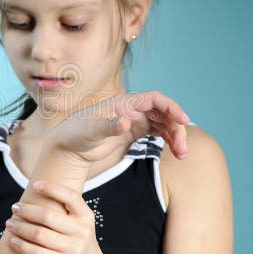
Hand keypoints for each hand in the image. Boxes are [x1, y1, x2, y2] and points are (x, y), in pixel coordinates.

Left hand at [6, 182, 104, 253]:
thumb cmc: (77, 242)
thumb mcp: (79, 224)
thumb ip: (65, 211)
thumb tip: (35, 190)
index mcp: (86, 216)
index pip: (70, 196)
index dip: (52, 188)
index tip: (34, 185)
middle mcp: (82, 231)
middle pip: (47, 216)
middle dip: (27, 210)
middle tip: (15, 208)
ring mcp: (74, 249)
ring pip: (39, 234)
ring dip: (20, 228)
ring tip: (9, 224)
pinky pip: (37, 253)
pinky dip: (22, 246)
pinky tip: (13, 241)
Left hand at [48, 91, 189, 163]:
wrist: (68, 146)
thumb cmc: (76, 134)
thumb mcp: (90, 131)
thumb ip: (109, 126)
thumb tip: (127, 122)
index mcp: (124, 103)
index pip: (154, 99)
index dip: (171, 107)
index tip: (184, 120)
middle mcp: (132, 109)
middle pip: (163, 113)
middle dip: (176, 128)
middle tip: (181, 149)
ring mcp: (134, 120)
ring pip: (163, 123)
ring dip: (175, 136)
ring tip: (181, 154)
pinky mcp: (133, 132)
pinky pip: (157, 132)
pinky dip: (168, 140)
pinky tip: (175, 152)